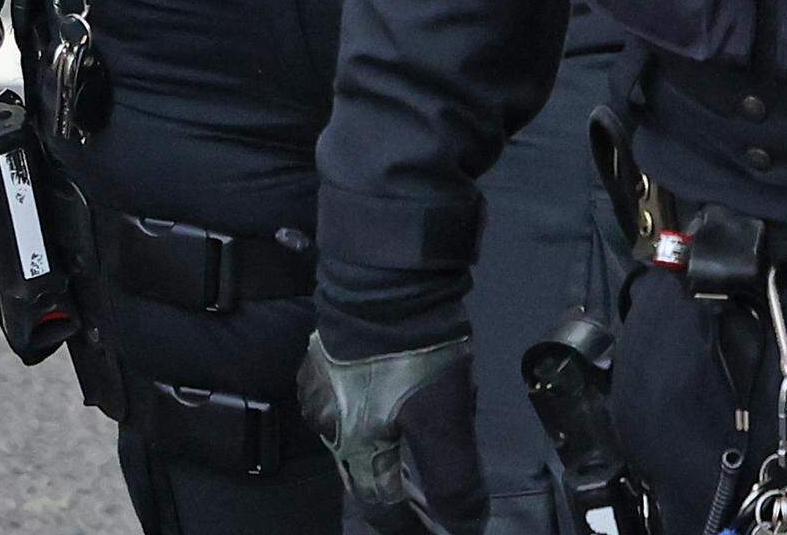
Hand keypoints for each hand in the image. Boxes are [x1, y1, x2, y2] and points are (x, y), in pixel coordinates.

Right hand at [297, 331, 482, 534]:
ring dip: (389, 464)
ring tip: (419, 468)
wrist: (383, 277)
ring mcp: (320, 389)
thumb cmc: (414, 352)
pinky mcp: (323, 360)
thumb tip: (465, 525)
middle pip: (365, 478)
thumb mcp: (445, 420)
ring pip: (356, 443)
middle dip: (402, 501)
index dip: (413, 529)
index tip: (442, 534)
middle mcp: (327, 425)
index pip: (381, 509)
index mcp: (354, 445)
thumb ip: (454, 480)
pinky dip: (376, 427)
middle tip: (435, 511)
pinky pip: (349, 408)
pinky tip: (395, 415)